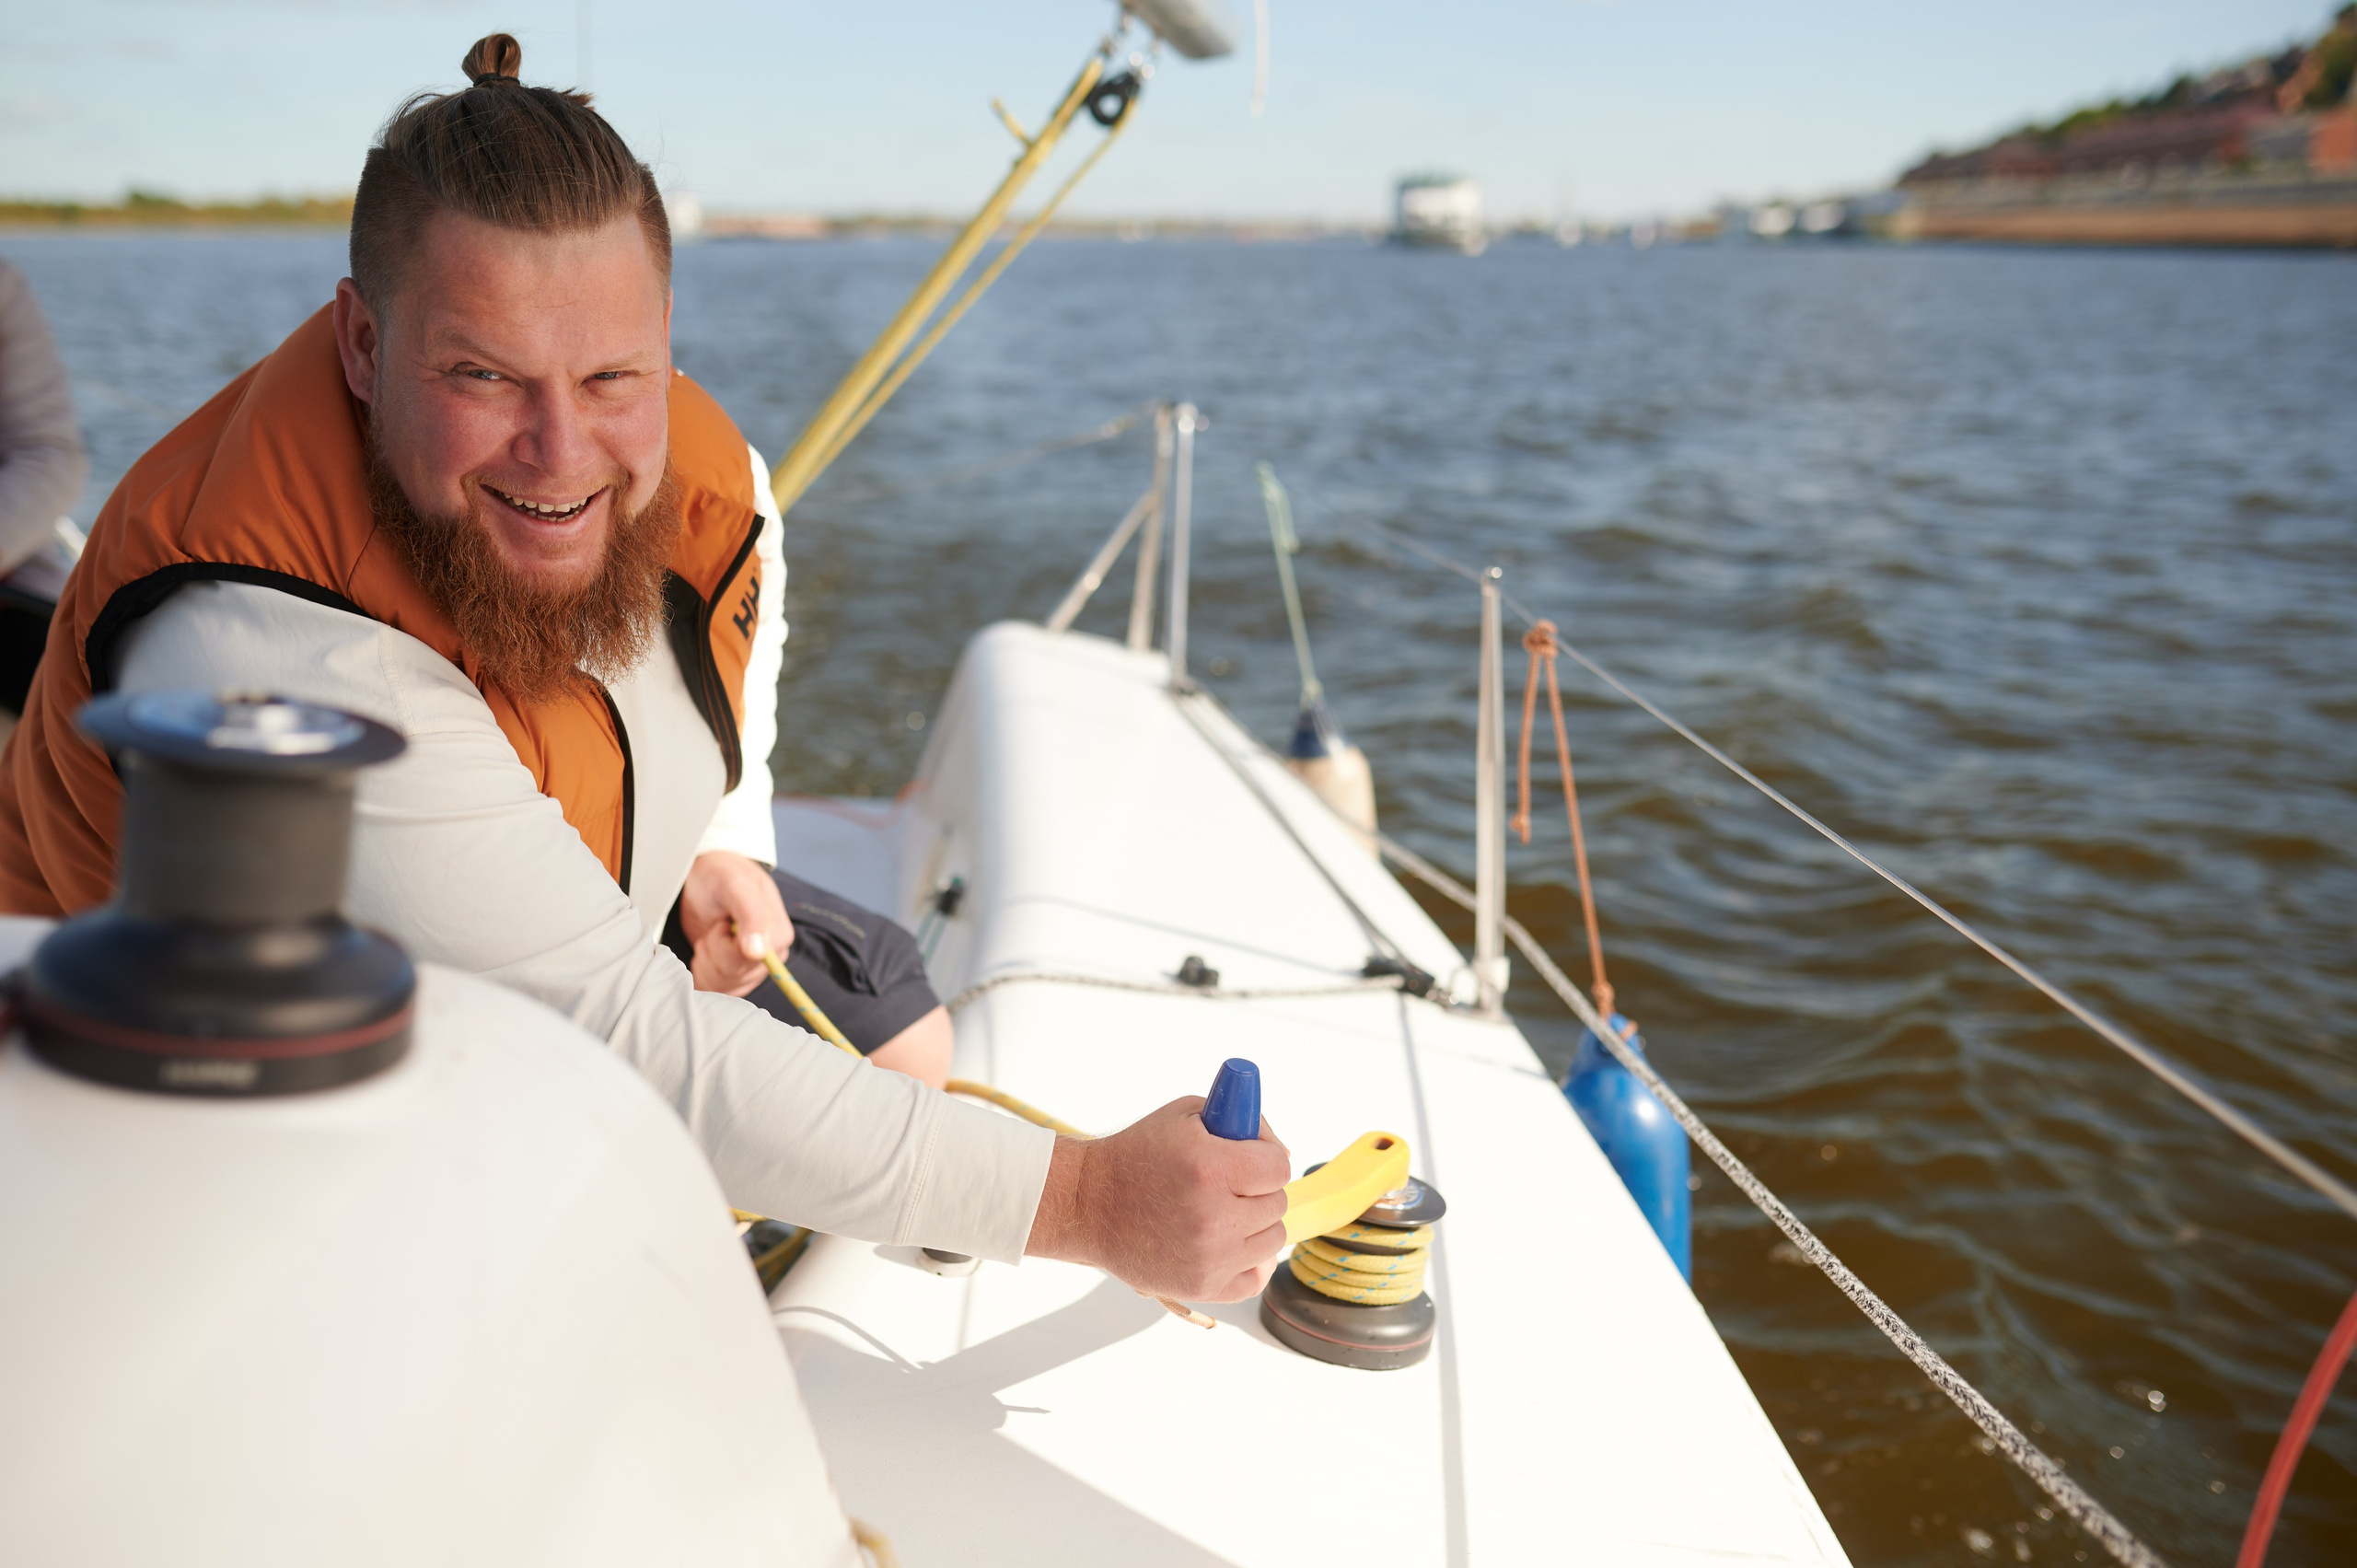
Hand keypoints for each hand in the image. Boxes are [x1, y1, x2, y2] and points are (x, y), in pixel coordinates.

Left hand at [679, 851, 793, 996]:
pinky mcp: (734, 978)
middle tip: (715, 924)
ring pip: (723, 986)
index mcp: (778, 935)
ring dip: (706, 959)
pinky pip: (716, 990)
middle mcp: (770, 957)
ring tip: (711, 933)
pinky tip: (706, 949)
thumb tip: (758, 953)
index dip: (726, 944)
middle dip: (713, 949)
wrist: (705, 880)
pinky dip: (702, 971)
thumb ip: (750, 915)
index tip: (723, 921)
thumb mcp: (735, 885)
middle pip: (734, 975)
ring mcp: (752, 970)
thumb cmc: (721, 876)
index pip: (750, 960)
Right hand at [1025, 1096, 1290, 1302]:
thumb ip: (1239, 1122)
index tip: (1251, 1157)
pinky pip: (1255, 1279)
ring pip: (1271, 1240)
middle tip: (1229, 1184)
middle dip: (1258, 1189)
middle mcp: (1214, 1217)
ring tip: (1221, 1213)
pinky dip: (1248, 1261)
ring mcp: (1210, 1257)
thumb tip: (1280, 1148)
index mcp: (1212, 1168)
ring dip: (1254, 1224)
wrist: (1088, 1204)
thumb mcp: (1185, 1117)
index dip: (1267, 1156)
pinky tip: (1228, 1244)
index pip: (1279, 1167)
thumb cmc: (1136, 1156)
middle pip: (1277, 1204)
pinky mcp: (1202, 1287)